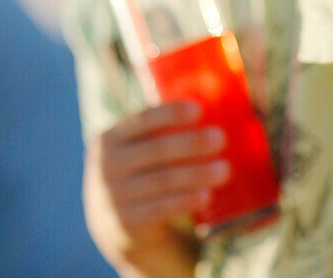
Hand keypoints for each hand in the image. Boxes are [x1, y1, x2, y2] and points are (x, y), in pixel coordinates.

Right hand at [84, 101, 228, 266]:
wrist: (114, 223)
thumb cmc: (137, 171)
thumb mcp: (134, 148)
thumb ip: (157, 131)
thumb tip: (214, 109)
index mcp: (109, 138)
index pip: (142, 120)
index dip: (171, 113)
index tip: (199, 110)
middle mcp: (107, 165)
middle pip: (157, 150)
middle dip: (192, 143)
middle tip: (221, 138)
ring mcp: (114, 196)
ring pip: (163, 180)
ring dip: (197, 173)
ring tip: (224, 169)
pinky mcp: (126, 224)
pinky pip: (161, 208)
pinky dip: (185, 200)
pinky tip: (206, 196)